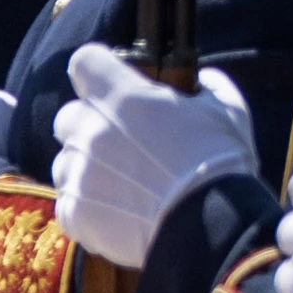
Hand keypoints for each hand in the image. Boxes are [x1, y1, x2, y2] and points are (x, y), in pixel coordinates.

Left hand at [48, 50, 258, 280]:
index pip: (86, 63)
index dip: (98, 73)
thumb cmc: (222, 166)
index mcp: (124, 97)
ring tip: (125, 185)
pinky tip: (118, 210)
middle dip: (91, 125)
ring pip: (66, 160)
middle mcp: (91, 130)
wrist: (212, 230)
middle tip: (124, 145)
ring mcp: (78, 172)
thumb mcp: (227, 113)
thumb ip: (208, 88)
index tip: (110, 84)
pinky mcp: (73, 211)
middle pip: (69, 116)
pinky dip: (87, 205)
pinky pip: (67, 201)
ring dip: (87, 168)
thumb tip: (200, 79)